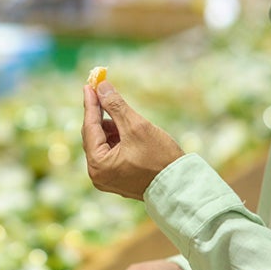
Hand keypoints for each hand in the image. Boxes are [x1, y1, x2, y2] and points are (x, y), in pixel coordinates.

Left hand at [81, 81, 183, 200]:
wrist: (181, 185)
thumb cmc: (160, 158)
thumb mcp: (136, 126)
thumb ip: (115, 106)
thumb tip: (101, 87)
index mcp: (98, 165)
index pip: (89, 128)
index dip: (91, 104)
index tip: (89, 85)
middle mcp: (97, 175)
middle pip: (93, 137)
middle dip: (101, 115)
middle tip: (104, 93)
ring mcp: (106, 179)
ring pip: (102, 144)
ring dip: (111, 128)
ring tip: (126, 118)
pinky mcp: (117, 180)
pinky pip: (111, 154)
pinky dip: (117, 140)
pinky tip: (128, 132)